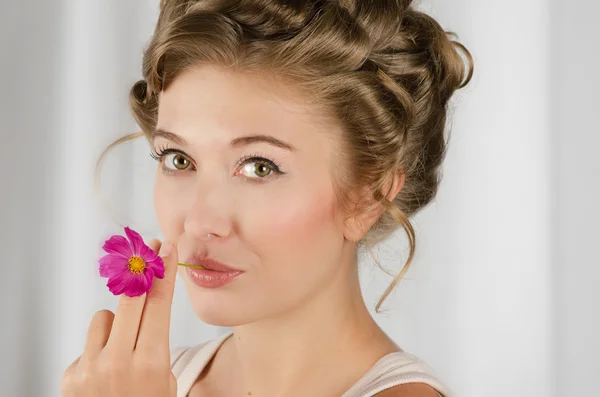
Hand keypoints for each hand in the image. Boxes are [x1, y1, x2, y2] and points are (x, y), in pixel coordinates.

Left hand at [61, 239, 177, 396]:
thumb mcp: (165, 380)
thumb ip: (155, 345)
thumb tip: (145, 308)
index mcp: (151, 362)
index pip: (159, 304)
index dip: (164, 273)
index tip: (165, 251)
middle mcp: (119, 362)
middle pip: (130, 299)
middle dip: (141, 274)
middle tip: (147, 255)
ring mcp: (91, 368)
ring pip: (105, 318)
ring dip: (115, 325)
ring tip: (122, 349)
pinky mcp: (71, 376)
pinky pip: (88, 343)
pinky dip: (97, 350)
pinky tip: (103, 371)